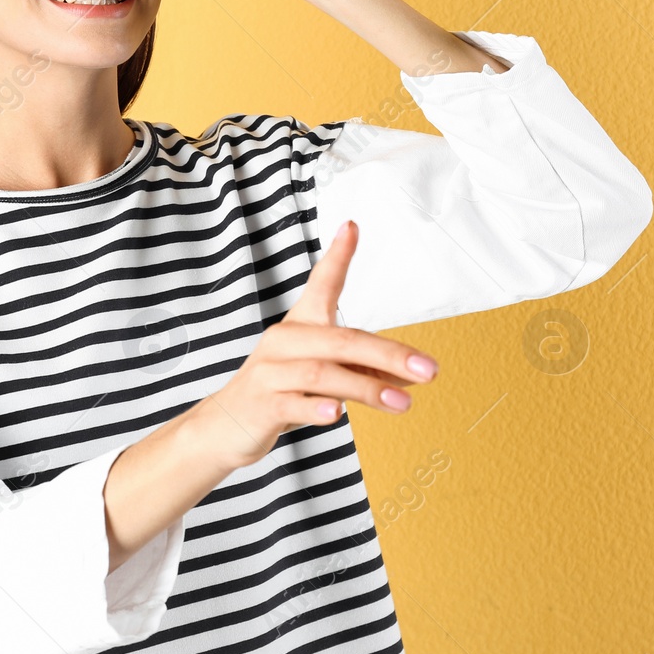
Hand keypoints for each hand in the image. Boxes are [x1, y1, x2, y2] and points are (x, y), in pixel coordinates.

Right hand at [191, 220, 439, 470]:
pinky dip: (315, 408)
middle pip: (342, 340)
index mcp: (301, 325)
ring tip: (401, 402)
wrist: (226, 426)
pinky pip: (291, 403)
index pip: (321, 283)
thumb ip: (365, 371)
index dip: (337, 255)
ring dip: (367, 388)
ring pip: (322, 373)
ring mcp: (270, 371)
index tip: (352, 227)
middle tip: (427, 370)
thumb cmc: (281, 391)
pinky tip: (336, 413)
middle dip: (389, 354)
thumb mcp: (325, 376)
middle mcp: (285, 340)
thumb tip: (412, 375)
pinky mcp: (260, 404)